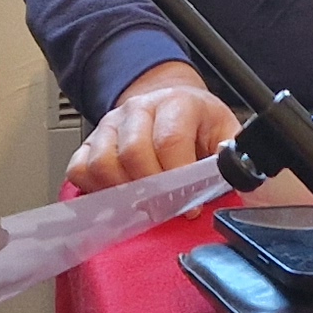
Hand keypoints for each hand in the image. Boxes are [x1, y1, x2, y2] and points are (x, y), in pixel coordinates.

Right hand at [68, 63, 236, 191]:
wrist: (171, 105)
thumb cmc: (198, 124)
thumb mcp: (225, 130)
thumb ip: (232, 150)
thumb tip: (234, 168)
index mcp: (176, 103)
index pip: (169, 141)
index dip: (179, 178)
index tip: (190, 205)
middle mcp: (139, 109)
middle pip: (132, 152)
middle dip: (151, 190)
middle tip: (166, 209)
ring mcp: (110, 125)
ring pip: (102, 162)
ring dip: (123, 192)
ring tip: (143, 205)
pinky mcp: (89, 142)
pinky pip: (79, 169)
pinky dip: (95, 190)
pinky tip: (117, 198)